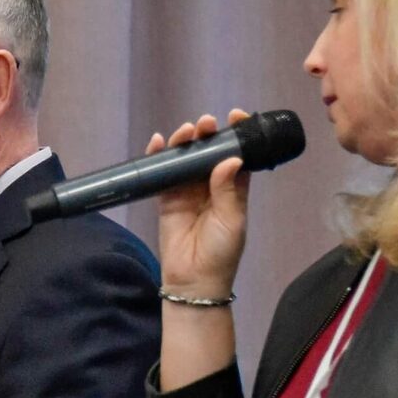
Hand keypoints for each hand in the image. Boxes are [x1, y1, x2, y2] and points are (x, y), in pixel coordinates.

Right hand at [148, 110, 252, 297]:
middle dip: (208, 134)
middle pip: (209, 152)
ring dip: (185, 142)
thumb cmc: (220, 251)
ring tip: (186, 131)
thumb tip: (229, 158)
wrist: (193, 280)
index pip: (238, 155)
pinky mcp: (166, 198)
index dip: (238, 135)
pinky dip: (159, 156)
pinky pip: (162, 173)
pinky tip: (159, 142)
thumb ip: (229, 189)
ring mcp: (187, 190)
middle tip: (206, 124)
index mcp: (234, 188)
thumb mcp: (232, 219)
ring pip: (186, 159)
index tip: (237, 117)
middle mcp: (211, 185)